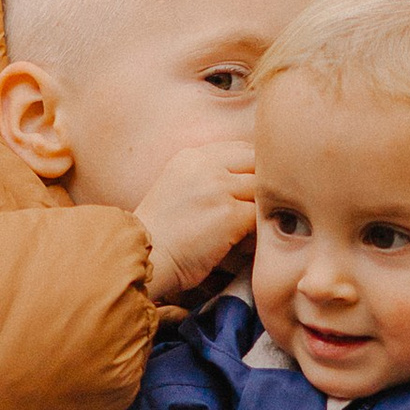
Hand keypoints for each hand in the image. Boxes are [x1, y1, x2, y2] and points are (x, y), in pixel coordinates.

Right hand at [136, 136, 258, 303]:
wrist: (147, 260)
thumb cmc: (161, 235)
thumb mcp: (178, 189)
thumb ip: (207, 179)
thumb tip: (250, 183)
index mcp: (191, 157)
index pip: (239, 149)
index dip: (252, 169)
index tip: (252, 190)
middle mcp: (205, 165)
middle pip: (256, 163)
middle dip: (262, 186)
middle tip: (261, 209)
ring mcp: (218, 188)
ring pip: (262, 190)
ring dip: (261, 210)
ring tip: (250, 231)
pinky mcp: (230, 214)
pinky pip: (260, 217)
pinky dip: (258, 232)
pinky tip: (245, 245)